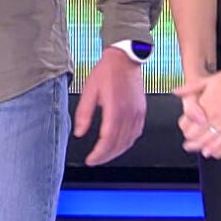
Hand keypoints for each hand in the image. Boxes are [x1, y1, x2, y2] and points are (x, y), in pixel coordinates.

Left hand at [73, 46, 146, 165]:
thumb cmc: (107, 72)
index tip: (90, 160)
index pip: (107, 139)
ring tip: (105, 155)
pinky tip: (119, 144)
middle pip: (118, 144)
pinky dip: (127, 143)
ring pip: (129, 141)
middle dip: (106, 156)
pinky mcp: (141, 112)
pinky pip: (136, 133)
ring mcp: (137, 114)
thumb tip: (79, 133)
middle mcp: (128, 113)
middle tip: (95, 160)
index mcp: (114, 109)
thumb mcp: (89, 91)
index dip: (98, 154)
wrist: (124, 59)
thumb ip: (84, 113)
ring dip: (116, 152)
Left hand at [174, 61, 220, 159]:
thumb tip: (175, 91)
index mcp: (204, 106)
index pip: (187, 126)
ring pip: (212, 143)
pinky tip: (218, 149)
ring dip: (206, 148)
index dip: (185, 130)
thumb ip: (189, 88)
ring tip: (202, 151)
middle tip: (189, 146)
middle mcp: (215, 116)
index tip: (185, 130)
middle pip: (198, 137)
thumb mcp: (206, 80)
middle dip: (193, 143)